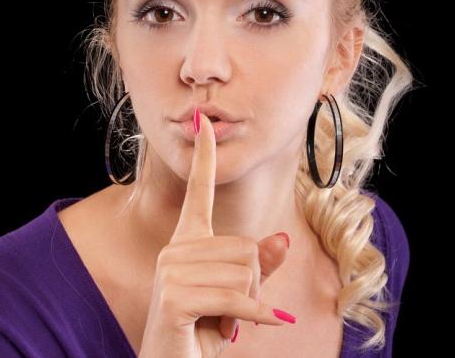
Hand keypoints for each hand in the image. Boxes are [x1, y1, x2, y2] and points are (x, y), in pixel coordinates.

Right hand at [137, 111, 293, 356]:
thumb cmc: (203, 328)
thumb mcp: (238, 294)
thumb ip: (259, 265)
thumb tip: (282, 238)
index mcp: (188, 242)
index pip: (199, 191)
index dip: (205, 158)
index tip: (204, 123)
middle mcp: (176, 249)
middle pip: (248, 247)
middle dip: (252, 285)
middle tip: (226, 309)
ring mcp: (172, 271)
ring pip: (246, 272)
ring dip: (247, 305)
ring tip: (219, 320)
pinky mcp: (175, 298)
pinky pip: (238, 299)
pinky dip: (253, 318)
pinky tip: (237, 332)